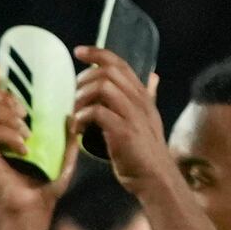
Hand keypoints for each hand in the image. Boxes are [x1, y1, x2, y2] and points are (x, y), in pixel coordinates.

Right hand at [0, 60, 57, 225]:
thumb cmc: (45, 186)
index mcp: (11, 131)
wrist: (31, 211)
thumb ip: (65, 136)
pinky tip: (24, 148)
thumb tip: (70, 114)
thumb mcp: (62, 156)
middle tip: (25, 110)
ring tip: (27, 131)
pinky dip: (11, 136)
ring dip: (9, 116)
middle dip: (6, 98)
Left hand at [73, 42, 175, 201]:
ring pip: (102, 88)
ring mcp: (133, 115)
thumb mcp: (148, 118)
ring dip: (81, 98)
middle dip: (84, 79)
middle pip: (108, 72)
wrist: (156, 178)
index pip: (120, 63)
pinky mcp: (124, 132)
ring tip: (76, 114)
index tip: (78, 52)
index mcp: (142, 95)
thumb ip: (146, 96)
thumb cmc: (146, 149)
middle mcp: (139, 101)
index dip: (98, 53)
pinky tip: (78, 129)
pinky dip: (82, 117)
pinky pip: (97, 112)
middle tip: (74, 97)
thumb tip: (153, 76)